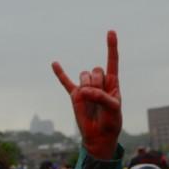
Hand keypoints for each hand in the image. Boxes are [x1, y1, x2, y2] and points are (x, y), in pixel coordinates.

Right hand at [52, 30, 121, 158]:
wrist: (99, 136)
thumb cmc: (112, 121)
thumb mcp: (114, 108)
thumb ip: (101, 97)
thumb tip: (83, 91)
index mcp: (112, 82)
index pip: (112, 61)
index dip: (112, 47)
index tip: (111, 31)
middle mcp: (99, 82)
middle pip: (96, 71)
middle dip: (98, 84)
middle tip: (100, 98)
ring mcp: (86, 88)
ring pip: (84, 76)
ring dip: (88, 87)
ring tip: (91, 100)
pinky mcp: (75, 96)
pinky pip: (65, 82)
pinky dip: (60, 73)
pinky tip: (54, 63)